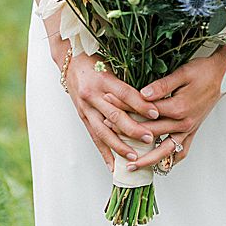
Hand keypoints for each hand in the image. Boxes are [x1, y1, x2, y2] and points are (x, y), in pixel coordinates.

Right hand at [56, 46, 164, 173]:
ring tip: (133, 156)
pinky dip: (104, 152)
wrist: (69, 60)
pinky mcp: (82, 116)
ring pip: (103, 130)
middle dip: (133, 129)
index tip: (156, 113)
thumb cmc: (95, 60)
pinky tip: (113, 165)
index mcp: (103, 79)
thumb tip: (152, 96)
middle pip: (114, 115)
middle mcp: (93, 94)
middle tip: (149, 138)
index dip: (140, 104)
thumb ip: (128, 81)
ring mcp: (86, 107)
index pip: (124, 93)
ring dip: (119, 145)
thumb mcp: (112, 64)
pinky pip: (94, 137)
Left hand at [108, 49, 225, 173]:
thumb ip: (162, 86)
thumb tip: (142, 94)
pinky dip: (171, 160)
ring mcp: (188, 130)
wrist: (223, 76)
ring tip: (131, 166)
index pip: (144, 112)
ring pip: (165, 150)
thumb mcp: (182, 73)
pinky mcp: (192, 131)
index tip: (108, 106)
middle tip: (108, 134)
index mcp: (178, 108)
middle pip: (150, 132)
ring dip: (148, 159)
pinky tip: (160, 166)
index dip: (124, 108)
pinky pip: (182, 151)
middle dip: (127, 133)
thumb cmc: (203, 72)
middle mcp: (183, 123)